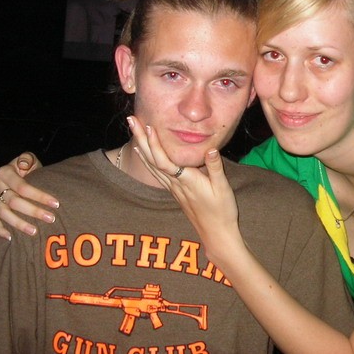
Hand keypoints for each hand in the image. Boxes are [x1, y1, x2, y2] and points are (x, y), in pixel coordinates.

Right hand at [0, 152, 57, 239]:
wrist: (16, 172)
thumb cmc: (27, 167)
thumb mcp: (29, 159)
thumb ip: (27, 159)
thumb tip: (23, 165)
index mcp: (4, 172)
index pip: (23, 187)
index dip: (39, 196)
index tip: (55, 203)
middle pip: (14, 202)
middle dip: (34, 211)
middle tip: (50, 218)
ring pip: (4, 214)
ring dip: (19, 224)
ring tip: (34, 232)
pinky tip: (10, 238)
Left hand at [127, 116, 240, 262]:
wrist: (216, 234)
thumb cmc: (222, 211)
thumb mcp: (223, 188)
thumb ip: (215, 167)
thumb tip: (211, 148)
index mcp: (186, 180)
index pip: (164, 160)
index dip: (154, 144)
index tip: (148, 126)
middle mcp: (175, 184)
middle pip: (152, 159)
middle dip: (140, 138)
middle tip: (130, 119)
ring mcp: (172, 188)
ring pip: (151, 165)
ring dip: (141, 146)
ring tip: (132, 129)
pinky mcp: (174, 191)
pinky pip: (155, 172)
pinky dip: (147, 159)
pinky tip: (142, 152)